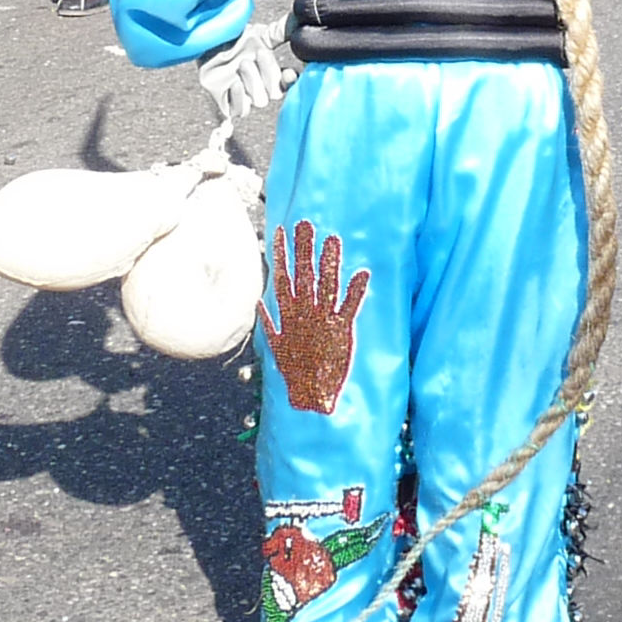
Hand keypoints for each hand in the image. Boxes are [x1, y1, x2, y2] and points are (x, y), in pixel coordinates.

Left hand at [198, 18, 291, 125]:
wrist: (209, 44)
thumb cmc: (235, 40)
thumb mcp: (260, 34)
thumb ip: (281, 32)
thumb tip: (300, 20)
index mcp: (272, 73)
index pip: (288, 84)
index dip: (291, 81)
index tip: (289, 71)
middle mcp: (261, 87)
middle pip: (275, 93)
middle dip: (269, 74)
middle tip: (258, 54)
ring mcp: (245, 97)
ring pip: (260, 101)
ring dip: (254, 82)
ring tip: (242, 64)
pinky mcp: (228, 104)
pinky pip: (240, 111)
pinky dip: (240, 98)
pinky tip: (235, 83)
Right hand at [258, 218, 367, 414]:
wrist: (310, 397)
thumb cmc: (294, 375)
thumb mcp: (276, 348)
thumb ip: (269, 324)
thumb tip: (259, 305)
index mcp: (288, 315)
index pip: (283, 277)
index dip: (282, 254)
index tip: (281, 231)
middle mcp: (304, 313)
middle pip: (303, 275)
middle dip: (304, 248)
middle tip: (306, 224)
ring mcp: (322, 320)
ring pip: (325, 284)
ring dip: (329, 262)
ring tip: (332, 240)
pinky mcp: (341, 330)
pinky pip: (350, 306)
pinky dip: (357, 290)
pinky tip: (362, 272)